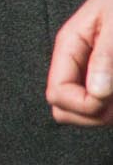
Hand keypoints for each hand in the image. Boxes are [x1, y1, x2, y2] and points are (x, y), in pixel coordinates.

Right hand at [49, 0, 112, 124]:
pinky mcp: (101, 78)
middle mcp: (72, 65)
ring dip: (105, 113)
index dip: (83, 105)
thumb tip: (96, 93)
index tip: (107, 96)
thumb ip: (104, 58)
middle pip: (63, 109)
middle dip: (92, 115)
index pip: (57, 95)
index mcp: (67, 49)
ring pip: (81, 113)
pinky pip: (98, 106)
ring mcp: (86, 73)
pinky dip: (110, 107)